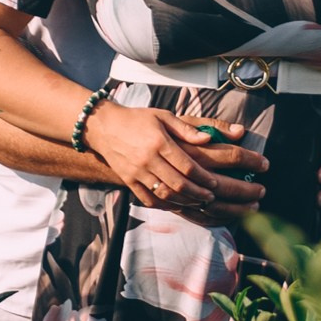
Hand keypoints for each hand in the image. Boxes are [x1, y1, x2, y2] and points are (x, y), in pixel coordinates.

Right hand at [87, 101, 267, 213]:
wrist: (104, 127)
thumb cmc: (138, 119)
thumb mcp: (163, 116)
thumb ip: (186, 129)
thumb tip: (208, 139)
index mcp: (159, 142)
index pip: (186, 165)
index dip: (203, 177)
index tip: (215, 183)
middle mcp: (147, 159)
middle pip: (178, 183)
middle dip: (198, 192)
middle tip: (212, 196)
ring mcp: (137, 172)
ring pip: (165, 194)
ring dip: (185, 200)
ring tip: (199, 201)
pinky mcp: (129, 181)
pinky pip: (149, 199)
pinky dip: (165, 205)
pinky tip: (177, 204)